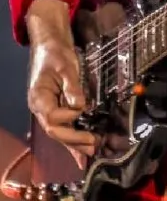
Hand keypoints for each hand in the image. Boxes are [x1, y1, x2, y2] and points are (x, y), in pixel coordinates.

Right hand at [27, 37, 95, 169]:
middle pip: (55, 131)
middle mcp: (40, 108)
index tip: (83, 110)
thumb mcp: (66, 67)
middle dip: (74, 140)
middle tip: (93, 145)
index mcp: (39, 97)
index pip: (52, 117)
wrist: (51, 46)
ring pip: (60, 133)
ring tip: (92, 153)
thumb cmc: (56, 54)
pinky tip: (81, 155)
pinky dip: (73, 141)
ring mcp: (47, 110)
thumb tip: (80, 106)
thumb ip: (72, 88)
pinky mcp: (56, 109)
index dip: (68, 117)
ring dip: (75, 144)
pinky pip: (64, 128)